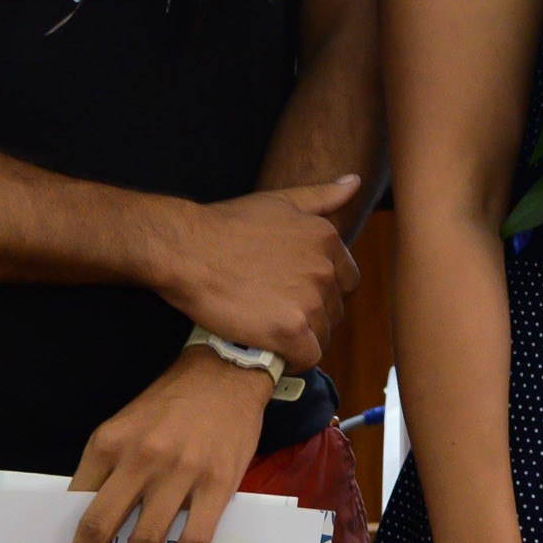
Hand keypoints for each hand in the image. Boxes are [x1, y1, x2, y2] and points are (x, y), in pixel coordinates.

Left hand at [55, 346, 271, 542]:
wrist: (227, 371)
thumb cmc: (171, 402)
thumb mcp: (124, 425)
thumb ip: (106, 467)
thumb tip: (88, 518)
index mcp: (110, 443)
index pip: (77, 505)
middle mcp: (141, 458)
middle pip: (101, 529)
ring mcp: (182, 472)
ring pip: (144, 541)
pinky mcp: (219, 483)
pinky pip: (193, 538)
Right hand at [149, 176, 359, 368]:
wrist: (188, 250)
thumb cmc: (227, 225)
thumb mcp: (280, 201)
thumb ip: (322, 195)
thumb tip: (354, 181)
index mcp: (328, 239)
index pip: (346, 282)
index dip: (323, 294)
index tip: (295, 298)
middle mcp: (325, 269)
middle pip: (335, 310)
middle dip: (312, 317)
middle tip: (277, 317)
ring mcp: (309, 300)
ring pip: (323, 335)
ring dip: (302, 340)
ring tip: (271, 335)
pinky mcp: (290, 329)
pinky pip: (308, 357)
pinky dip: (293, 360)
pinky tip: (272, 352)